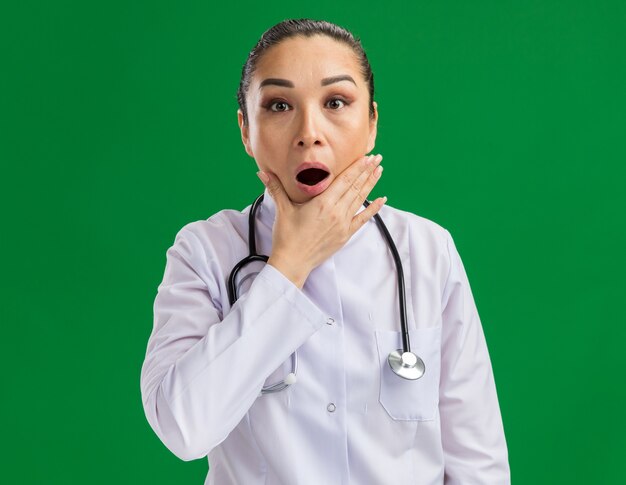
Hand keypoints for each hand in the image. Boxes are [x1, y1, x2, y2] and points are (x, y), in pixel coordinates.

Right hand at [257, 154, 385, 288]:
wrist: (293, 262)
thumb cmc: (287, 237)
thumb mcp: (282, 210)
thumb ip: (275, 188)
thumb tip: (262, 172)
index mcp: (323, 203)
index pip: (344, 180)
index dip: (357, 167)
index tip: (366, 156)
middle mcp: (336, 212)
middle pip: (355, 187)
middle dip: (367, 171)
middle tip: (377, 158)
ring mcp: (343, 224)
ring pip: (360, 199)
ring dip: (371, 184)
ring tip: (379, 170)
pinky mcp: (345, 235)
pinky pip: (363, 219)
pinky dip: (373, 209)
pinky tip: (382, 200)